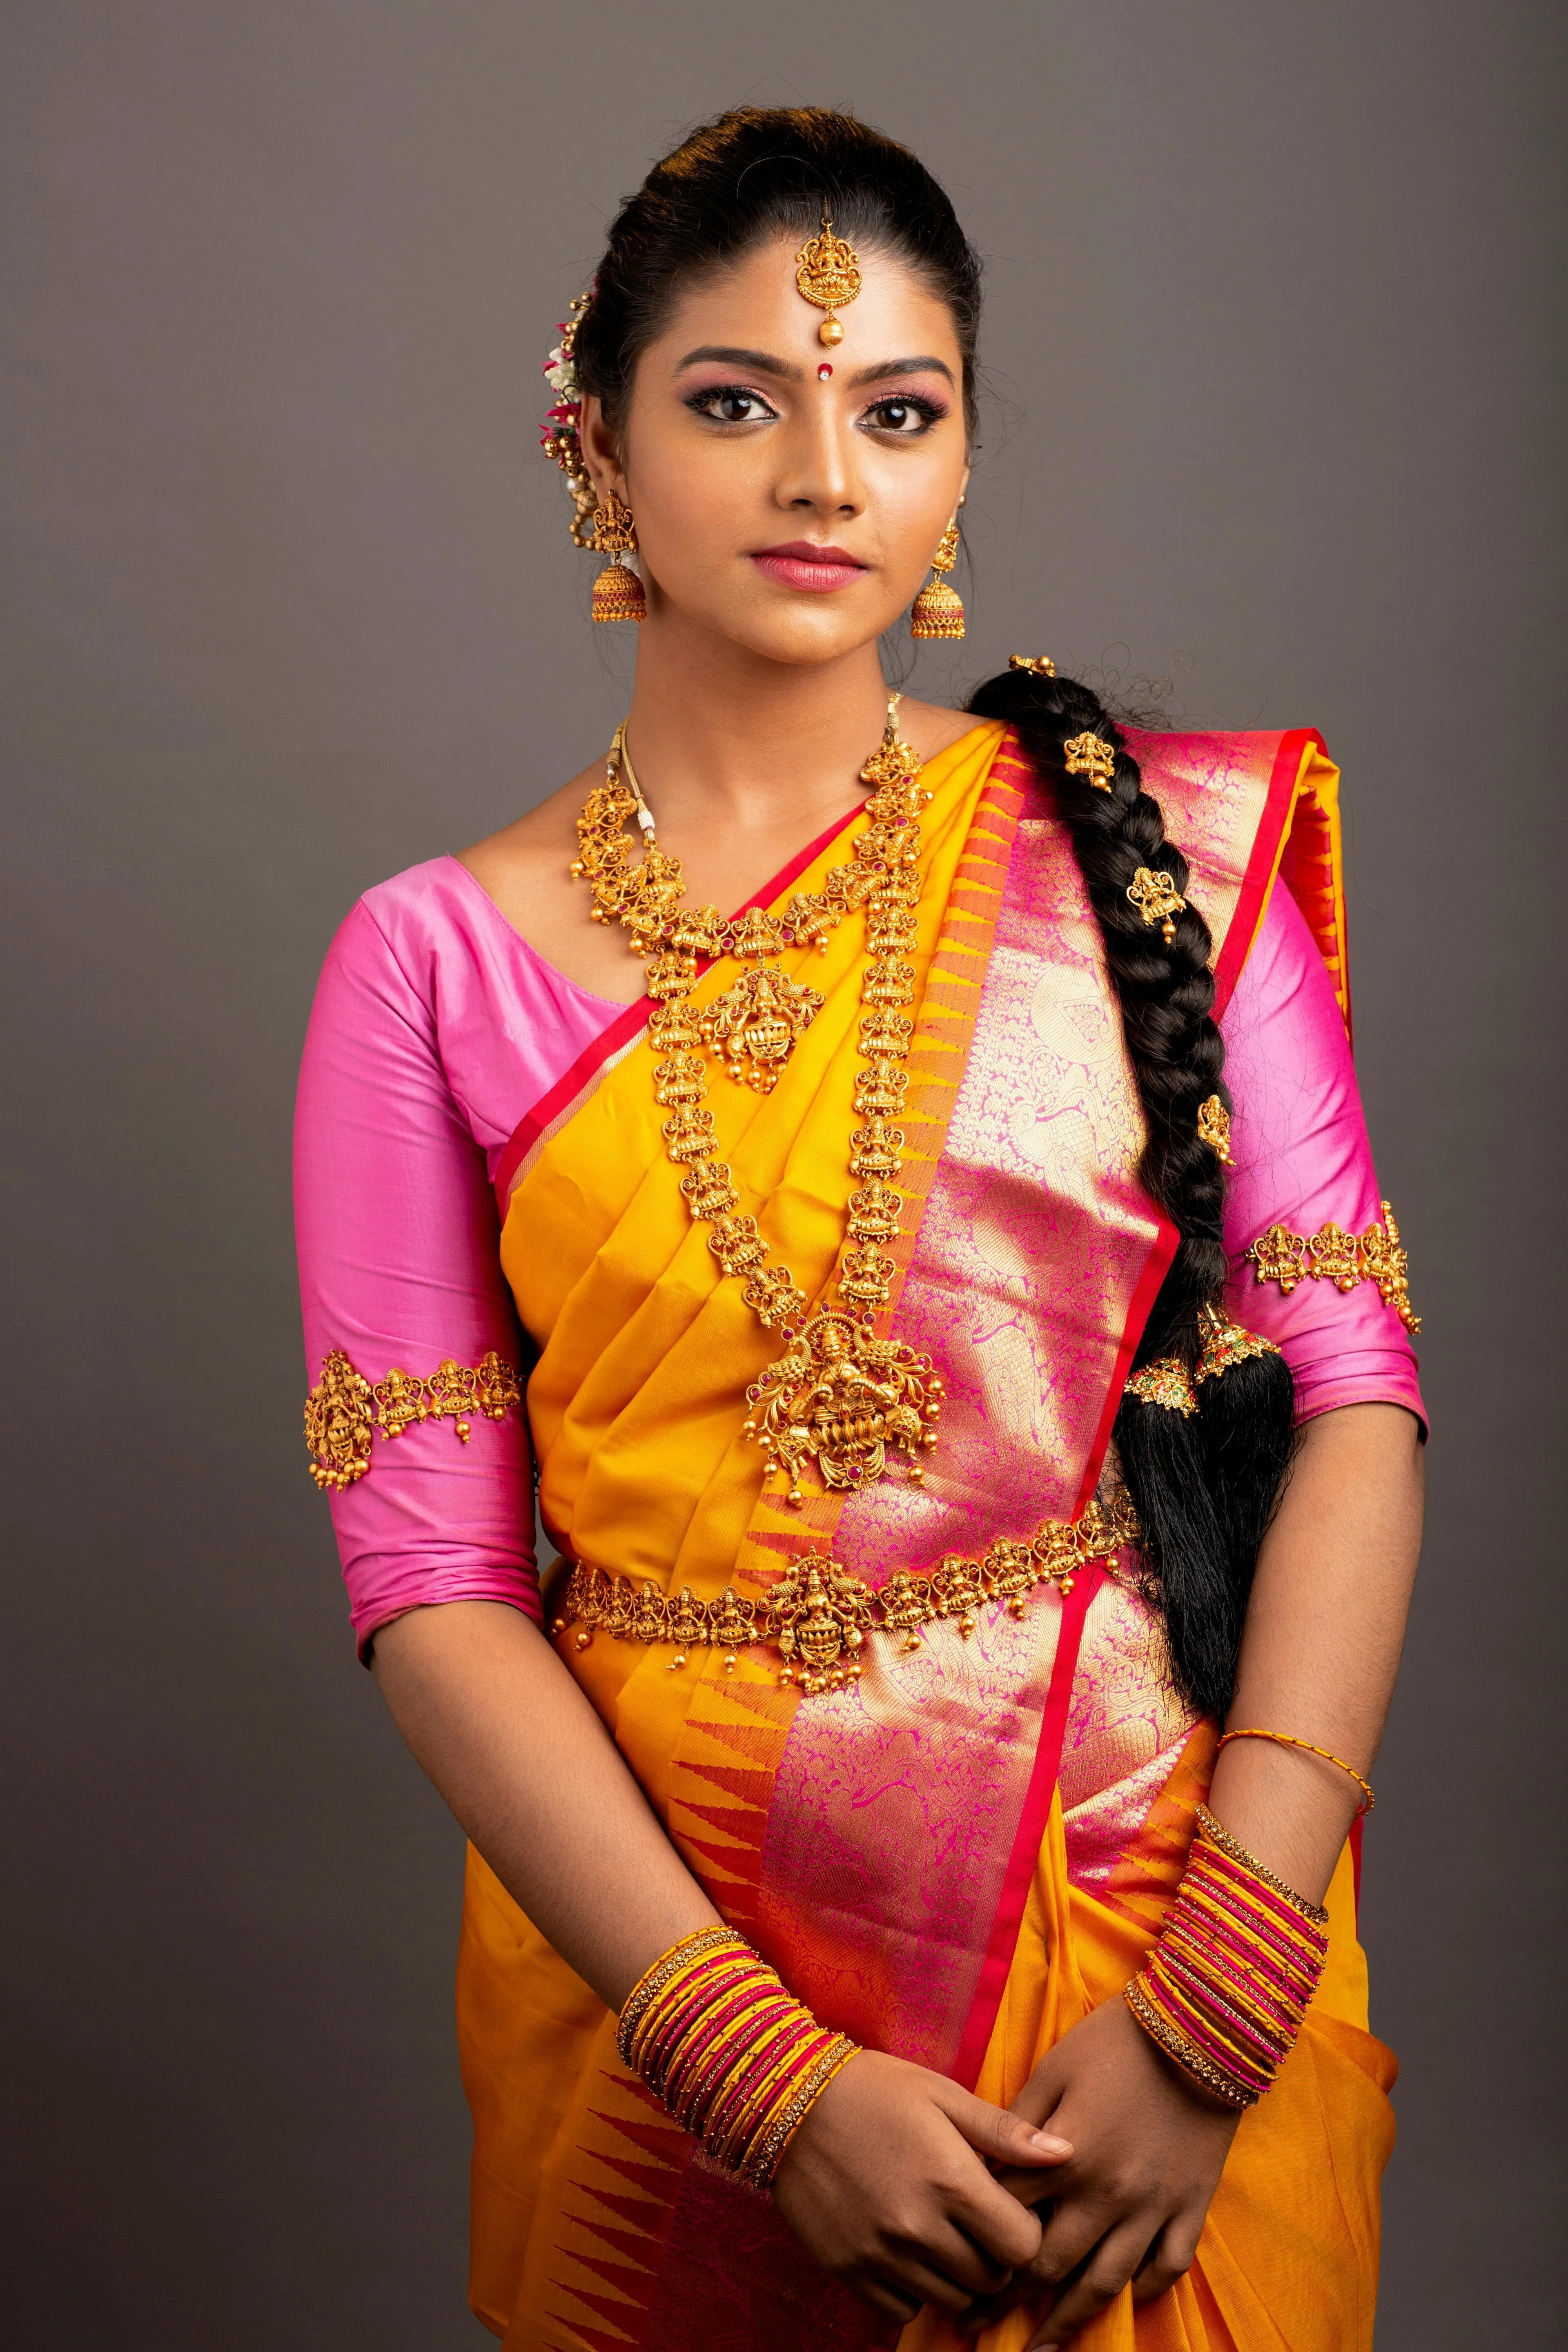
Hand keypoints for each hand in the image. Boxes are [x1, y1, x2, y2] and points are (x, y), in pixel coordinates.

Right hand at [771, 2048, 1074, 2325]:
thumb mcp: (943, 2094)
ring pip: (951, 2300)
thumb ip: (1006, 2132)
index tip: (1010, 2209)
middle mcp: (918, 2226)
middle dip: (994, 2256)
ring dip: (957, 2276)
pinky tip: (908, 2249)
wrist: (787, 2099)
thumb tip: (1067, 2153)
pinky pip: (904, 2309)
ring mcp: (881, 2254)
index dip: (1026, 2231)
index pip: (1023, 2246)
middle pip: (991, 2280)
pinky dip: (915, 2289)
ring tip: (943, 2233)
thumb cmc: (875, 2089)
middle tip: (977, 2220)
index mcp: (950, 2180)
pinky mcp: (849, 2270)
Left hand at [964, 1995, 1239, 2345]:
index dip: (975, 2247)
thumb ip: (1018, 2123)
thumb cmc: (1117, 2039)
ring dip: (1069, 2321)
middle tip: (978, 2322)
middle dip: (1009, 2300)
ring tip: (1041, 2347)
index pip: (1007, 2218)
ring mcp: (1153, 2207)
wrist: (1202, 2026)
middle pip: (1051, 2266)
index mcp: (1066, 2157)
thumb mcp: (1054, 2069)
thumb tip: (984, 2165)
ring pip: (1106, 2284)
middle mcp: (1107, 2194)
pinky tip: (1120, 2301)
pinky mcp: (1191, 2206)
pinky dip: (1143, 2288)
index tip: (953, 2271)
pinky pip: (1167, 2267)